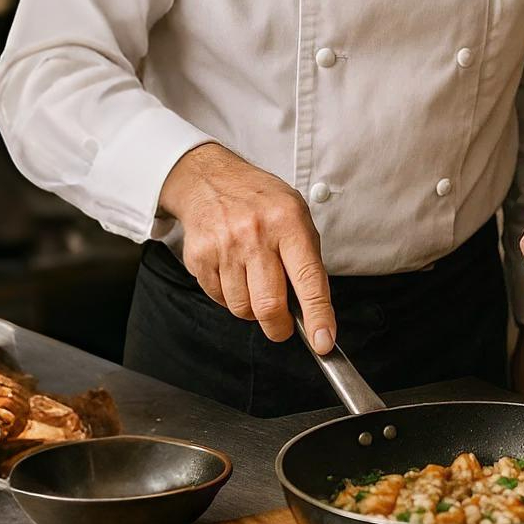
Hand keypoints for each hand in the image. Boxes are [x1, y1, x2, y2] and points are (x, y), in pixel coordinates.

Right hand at [159, 142, 336, 349]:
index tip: (323, 342)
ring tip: (255, 283)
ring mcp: (224, 246)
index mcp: (288, 222)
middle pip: (269, 305)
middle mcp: (255, 234)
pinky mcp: (199, 257)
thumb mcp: (296, 216)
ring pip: (242, 308)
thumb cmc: (262, 203)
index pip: (308, 279)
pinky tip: (234, 274)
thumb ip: (306, 260)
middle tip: (283, 325)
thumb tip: (313, 311)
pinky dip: (230, 297)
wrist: (211, 181)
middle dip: (279, 326)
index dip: (318, 315)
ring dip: (253, 309)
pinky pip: (219, 299)